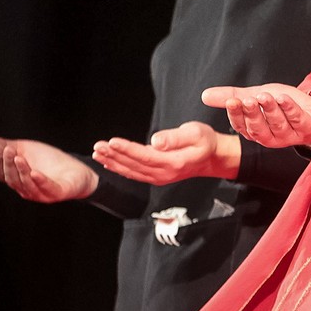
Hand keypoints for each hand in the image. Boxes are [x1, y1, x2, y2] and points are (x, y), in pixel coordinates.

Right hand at [0, 136, 97, 202]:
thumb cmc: (49, 161)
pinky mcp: (56, 193)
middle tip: (8, 149)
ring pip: (25, 184)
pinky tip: (35, 173)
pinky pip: (46, 188)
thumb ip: (7, 146)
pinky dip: (39, 181)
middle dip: (8, 163)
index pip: (0, 173)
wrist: (77, 170)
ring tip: (18, 157)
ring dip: (21, 171)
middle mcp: (25, 189)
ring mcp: (40, 193)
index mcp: (17, 179)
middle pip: (11, 178)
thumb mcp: (27, 149)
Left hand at [90, 121, 240, 184]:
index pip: (145, 156)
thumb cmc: (205, 141)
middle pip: (134, 165)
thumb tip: (155, 141)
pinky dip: (120, 168)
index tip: (112, 142)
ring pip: (131, 171)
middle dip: (114, 155)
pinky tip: (109, 162)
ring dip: (113, 162)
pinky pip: (135, 173)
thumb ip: (176, 137)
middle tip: (98, 146)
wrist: (212, 157)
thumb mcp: (196, 133)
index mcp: (174, 162)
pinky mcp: (156, 176)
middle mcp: (164, 174)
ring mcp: (159, 177)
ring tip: (98, 153)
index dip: (127, 150)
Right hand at [201, 83, 310, 147]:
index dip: (236, 114)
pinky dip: (289, 109)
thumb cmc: (283, 105)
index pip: (241, 126)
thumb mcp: (256, 96)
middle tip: (248, 100)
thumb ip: (233, 96)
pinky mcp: (306, 128)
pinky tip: (284, 98)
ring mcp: (288, 135)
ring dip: (270, 110)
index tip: (232, 101)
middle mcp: (270, 136)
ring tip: (265, 96)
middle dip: (252, 114)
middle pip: (257, 129)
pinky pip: (296, 120)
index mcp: (255, 130)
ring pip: (277, 125)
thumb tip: (204, 95)